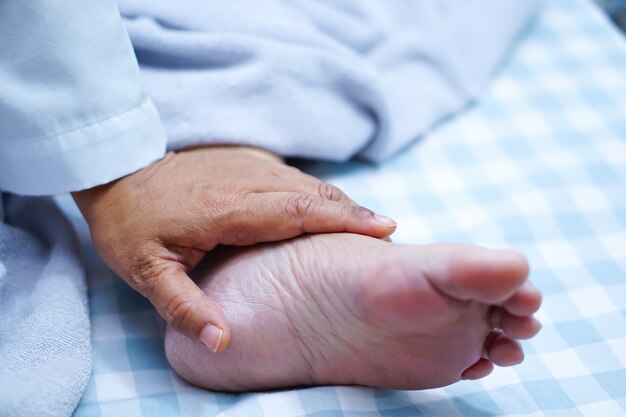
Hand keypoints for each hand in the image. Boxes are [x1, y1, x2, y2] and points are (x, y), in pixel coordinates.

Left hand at [73, 146, 395, 352]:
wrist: (117, 170)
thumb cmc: (133, 225)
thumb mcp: (146, 273)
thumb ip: (185, 308)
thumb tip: (224, 343)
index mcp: (229, 208)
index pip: (299, 212)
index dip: (344, 219)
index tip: (385, 228)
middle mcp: (248, 179)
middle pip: (315, 193)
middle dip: (355, 213)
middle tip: (389, 235)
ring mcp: (249, 164)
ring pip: (308, 183)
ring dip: (341, 203)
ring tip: (370, 228)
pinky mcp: (248, 159)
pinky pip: (295, 177)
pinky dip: (320, 195)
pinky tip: (331, 211)